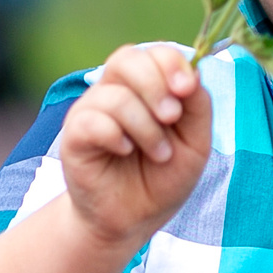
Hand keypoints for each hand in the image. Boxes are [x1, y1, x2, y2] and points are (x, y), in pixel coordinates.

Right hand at [58, 44, 212, 250]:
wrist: (133, 218)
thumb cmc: (162, 177)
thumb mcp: (195, 142)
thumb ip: (197, 106)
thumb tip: (191, 76)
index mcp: (145, 88)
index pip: (153, 53)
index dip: (171, 63)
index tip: (187, 89)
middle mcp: (114, 92)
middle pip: (126, 59)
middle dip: (156, 85)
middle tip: (171, 117)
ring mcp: (90, 111)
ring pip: (115, 96)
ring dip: (147, 128)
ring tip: (159, 154)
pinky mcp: (74, 135)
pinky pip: (93, 121)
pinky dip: (117, 137)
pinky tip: (124, 152)